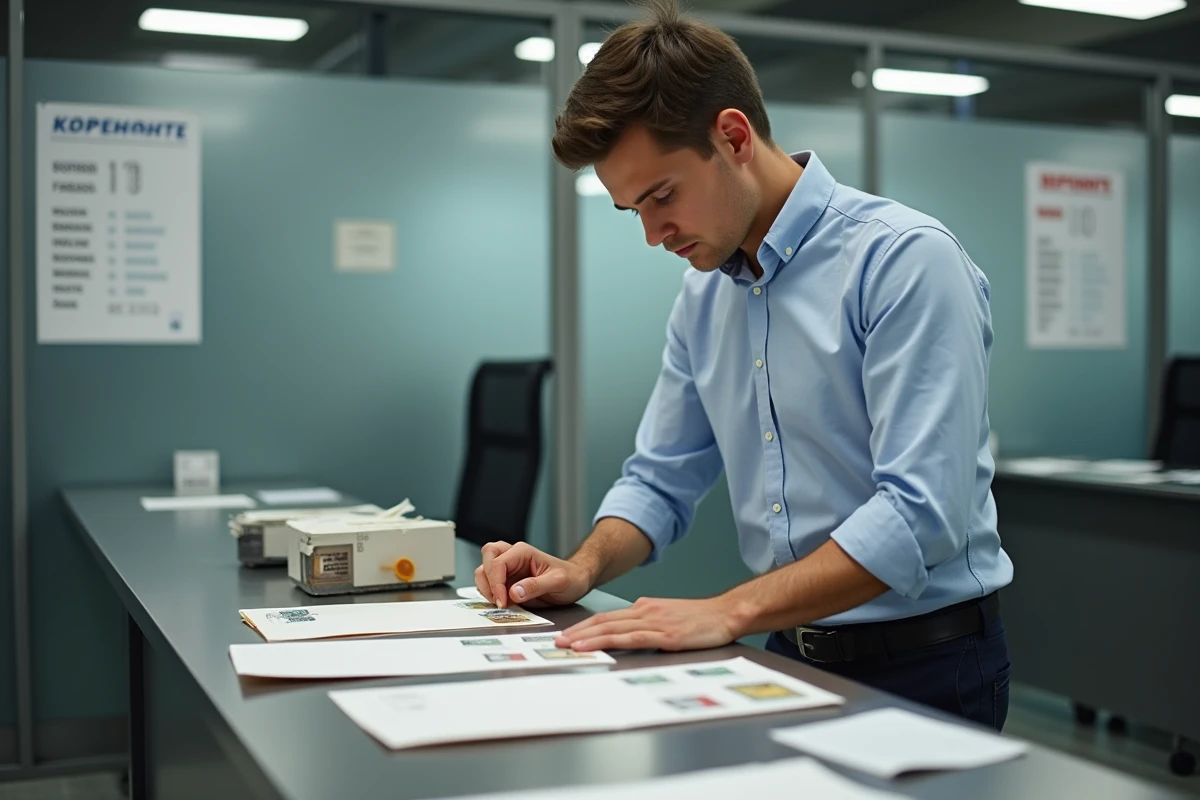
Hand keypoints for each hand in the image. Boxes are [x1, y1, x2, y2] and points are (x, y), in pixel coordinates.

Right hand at [473, 541, 591, 608]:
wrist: (576, 582)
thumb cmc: (571, 577)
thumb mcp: (558, 582)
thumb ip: (536, 586)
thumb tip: (513, 592)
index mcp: (523, 552)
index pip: (498, 562)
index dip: (496, 583)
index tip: (502, 601)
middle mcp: (513, 557)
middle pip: (487, 557)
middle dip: (487, 580)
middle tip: (497, 600)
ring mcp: (509, 569)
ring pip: (484, 570)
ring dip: (486, 587)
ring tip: (500, 603)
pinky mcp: (507, 582)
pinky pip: (490, 584)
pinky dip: (490, 594)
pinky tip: (502, 603)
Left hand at [555, 596, 739, 651]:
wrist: (727, 614)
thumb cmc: (702, 619)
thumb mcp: (670, 616)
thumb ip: (649, 621)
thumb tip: (631, 629)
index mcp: (645, 607)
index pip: (608, 616)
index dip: (585, 625)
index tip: (568, 633)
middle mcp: (645, 611)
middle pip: (604, 620)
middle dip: (578, 631)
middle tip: (557, 641)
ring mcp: (654, 623)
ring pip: (612, 628)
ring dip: (587, 637)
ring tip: (568, 645)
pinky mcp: (665, 636)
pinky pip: (631, 638)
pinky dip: (608, 642)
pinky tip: (595, 646)